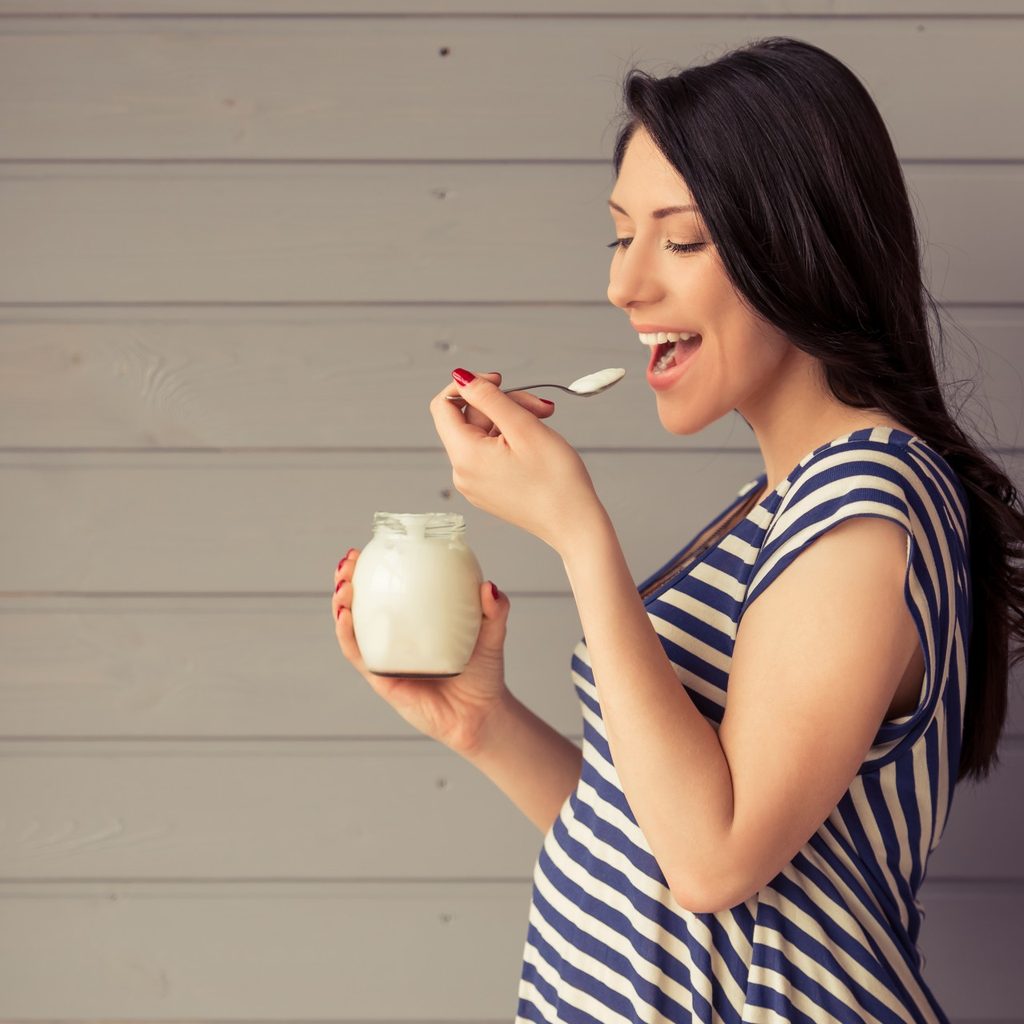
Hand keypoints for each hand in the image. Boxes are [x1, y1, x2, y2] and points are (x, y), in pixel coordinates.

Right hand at [331, 549, 513, 757]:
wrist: (480, 715)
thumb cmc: (484, 673)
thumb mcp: (492, 634)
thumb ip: (495, 610)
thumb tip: (488, 586)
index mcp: (416, 619)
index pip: (389, 588)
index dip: (372, 568)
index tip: (366, 548)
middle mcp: (396, 636)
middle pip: (361, 603)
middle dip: (346, 580)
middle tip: (347, 563)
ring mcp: (386, 656)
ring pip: (352, 626)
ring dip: (340, 603)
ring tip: (342, 584)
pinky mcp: (381, 678)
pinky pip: (359, 654)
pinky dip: (347, 634)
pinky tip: (346, 615)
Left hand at [429, 369, 604, 554]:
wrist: (575, 525)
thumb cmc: (556, 481)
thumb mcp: (523, 427)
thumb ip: (489, 397)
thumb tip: (460, 377)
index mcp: (465, 456)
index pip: (443, 406)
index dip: (469, 386)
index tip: (499, 381)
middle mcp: (462, 473)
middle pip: (470, 418)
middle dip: (504, 404)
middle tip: (541, 407)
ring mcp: (474, 484)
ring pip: (484, 434)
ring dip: (512, 420)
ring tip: (545, 422)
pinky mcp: (488, 490)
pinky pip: (490, 454)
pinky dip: (511, 440)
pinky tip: (537, 444)